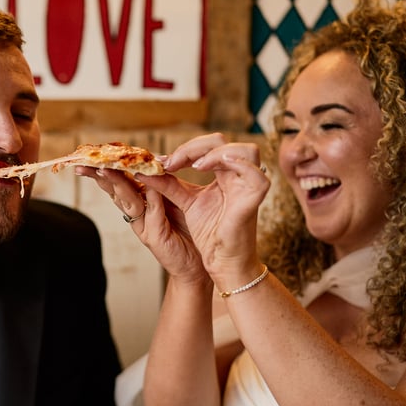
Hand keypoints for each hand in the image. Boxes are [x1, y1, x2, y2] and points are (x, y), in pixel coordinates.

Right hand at [74, 166, 208, 284]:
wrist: (196, 262)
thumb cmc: (187, 230)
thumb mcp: (175, 199)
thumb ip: (163, 183)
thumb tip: (154, 159)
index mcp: (140, 200)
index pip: (121, 179)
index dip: (108, 165)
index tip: (93, 152)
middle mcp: (137, 212)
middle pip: (116, 188)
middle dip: (101, 174)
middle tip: (86, 161)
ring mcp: (143, 225)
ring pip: (128, 200)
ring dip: (118, 184)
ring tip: (106, 170)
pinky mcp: (155, 237)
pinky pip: (152, 212)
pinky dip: (149, 199)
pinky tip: (147, 184)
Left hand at [146, 133, 270, 278]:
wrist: (221, 262)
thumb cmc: (210, 235)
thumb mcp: (185, 203)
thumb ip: (169, 184)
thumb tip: (147, 169)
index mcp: (226, 174)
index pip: (210, 146)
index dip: (186, 149)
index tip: (164, 162)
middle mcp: (240, 176)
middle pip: (224, 142)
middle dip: (194, 147)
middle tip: (172, 162)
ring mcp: (249, 187)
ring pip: (246, 151)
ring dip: (215, 153)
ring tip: (192, 166)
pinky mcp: (253, 202)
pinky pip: (258, 176)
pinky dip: (239, 166)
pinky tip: (209, 170)